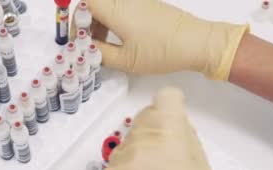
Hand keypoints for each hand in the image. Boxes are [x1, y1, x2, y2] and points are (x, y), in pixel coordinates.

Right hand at [74, 0, 247, 79]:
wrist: (197, 43)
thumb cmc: (163, 51)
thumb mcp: (126, 60)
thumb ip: (100, 54)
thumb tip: (85, 50)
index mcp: (117, 10)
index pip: (85, 3)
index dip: (75, 20)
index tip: (77, 39)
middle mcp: (126, 1)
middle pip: (94, 2)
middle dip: (86, 22)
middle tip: (87, 43)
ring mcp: (138, 1)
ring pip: (108, 5)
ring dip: (99, 22)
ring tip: (103, 45)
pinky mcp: (147, 5)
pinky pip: (121, 7)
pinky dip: (113, 21)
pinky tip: (119, 40)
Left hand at [101, 87, 213, 169]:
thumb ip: (187, 140)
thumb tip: (176, 122)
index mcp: (169, 136)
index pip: (166, 99)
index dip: (171, 107)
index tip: (173, 121)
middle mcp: (140, 140)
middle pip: (146, 117)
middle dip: (156, 130)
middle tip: (166, 158)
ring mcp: (119, 159)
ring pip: (131, 140)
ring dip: (140, 150)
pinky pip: (120, 162)